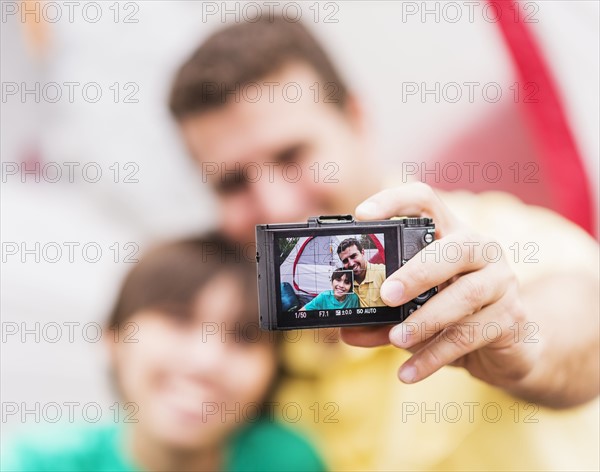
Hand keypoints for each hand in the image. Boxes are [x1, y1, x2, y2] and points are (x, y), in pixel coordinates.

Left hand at [340, 183, 539, 390]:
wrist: (509, 347)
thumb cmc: (453, 315)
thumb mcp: (415, 311)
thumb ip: (382, 317)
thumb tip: (347, 331)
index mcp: (450, 233)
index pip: (425, 200)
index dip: (393, 201)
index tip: (362, 215)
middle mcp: (481, 248)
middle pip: (453, 247)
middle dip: (416, 272)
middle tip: (386, 295)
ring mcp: (502, 280)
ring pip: (464, 296)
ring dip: (425, 321)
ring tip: (395, 340)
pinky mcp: (512, 316)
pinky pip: (470, 335)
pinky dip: (435, 355)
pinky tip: (409, 372)